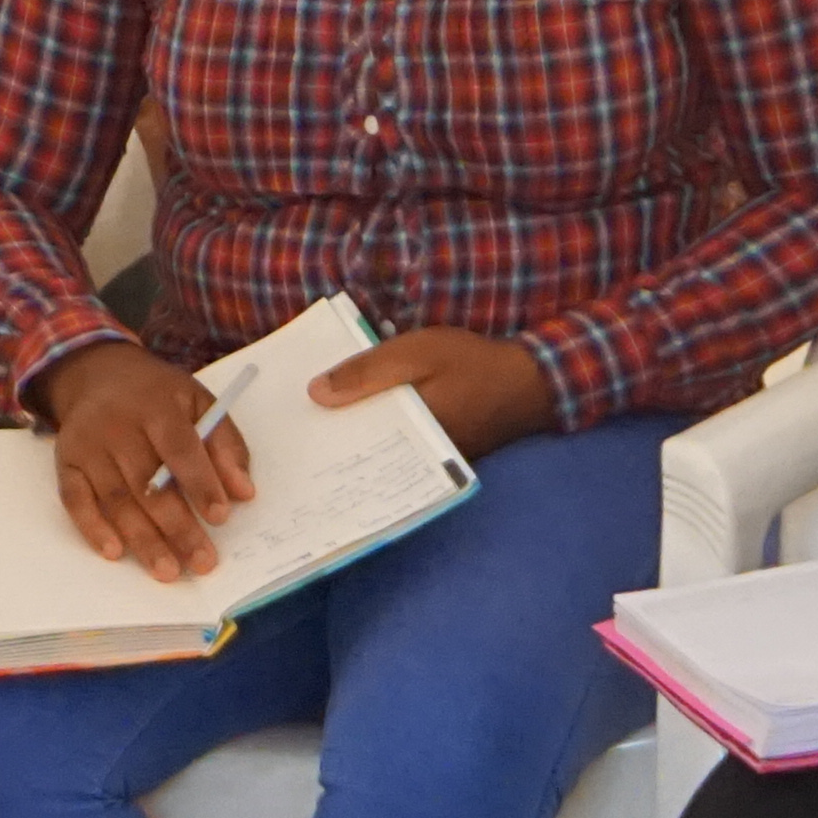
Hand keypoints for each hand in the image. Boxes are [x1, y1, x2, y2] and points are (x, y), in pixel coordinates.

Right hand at [39, 344, 247, 580]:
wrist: (97, 374)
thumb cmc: (158, 396)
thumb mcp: (199, 401)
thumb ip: (225, 444)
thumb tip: (243, 492)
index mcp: (157, 406)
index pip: (180, 448)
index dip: (200, 483)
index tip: (220, 517)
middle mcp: (118, 425)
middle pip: (148, 482)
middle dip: (177, 527)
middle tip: (201, 561)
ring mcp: (88, 445)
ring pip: (116, 498)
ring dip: (142, 539)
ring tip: (167, 571)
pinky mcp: (66, 462)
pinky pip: (75, 499)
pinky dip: (92, 528)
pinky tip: (115, 553)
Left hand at [307, 324, 551, 455]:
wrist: (528, 382)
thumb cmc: (471, 363)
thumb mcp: (416, 353)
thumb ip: (367, 373)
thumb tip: (315, 393)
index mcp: (408, 441)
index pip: (352, 450)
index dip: (321, 442)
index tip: (289, 433)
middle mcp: (414, 463)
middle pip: (360, 457)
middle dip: (330, 445)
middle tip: (290, 434)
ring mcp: (425, 463)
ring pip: (375, 455)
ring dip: (350, 441)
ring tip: (313, 425)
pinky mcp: (434, 456)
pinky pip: (392, 450)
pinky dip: (373, 436)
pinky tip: (353, 419)